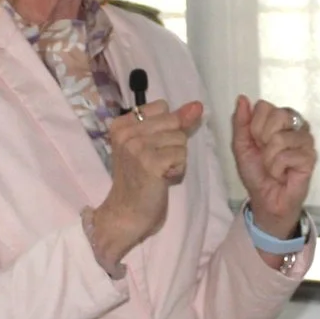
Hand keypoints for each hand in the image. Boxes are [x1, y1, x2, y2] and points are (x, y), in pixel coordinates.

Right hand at [94, 100, 203, 264]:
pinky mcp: (150, 163)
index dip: (165, 128)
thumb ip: (174, 122)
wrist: (126, 214)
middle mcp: (126, 132)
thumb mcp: (151, 145)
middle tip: (155, 162)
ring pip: (180, 139)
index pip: (162, 107)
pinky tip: (163, 179)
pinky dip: (178, 170)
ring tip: (158, 172)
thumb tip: (197, 105)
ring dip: (176, 158)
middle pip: (174, 121)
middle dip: (173, 144)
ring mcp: (137, 147)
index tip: (150, 148)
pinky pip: (181, 155)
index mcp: (122, 123)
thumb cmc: (139, 180)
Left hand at [232, 97, 316, 240]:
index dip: (254, 125)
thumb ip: (240, 122)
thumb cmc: (256, 172)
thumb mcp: (241, 146)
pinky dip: (277, 168)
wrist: (266, 199)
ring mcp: (305, 140)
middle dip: (263, 138)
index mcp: (278, 119)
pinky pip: (287, 156)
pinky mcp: (311, 157)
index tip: (256, 142)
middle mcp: (295, 125)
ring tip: (274, 167)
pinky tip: (283, 174)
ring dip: (269, 158)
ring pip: (281, 138)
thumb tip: (242, 98)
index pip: (264, 106)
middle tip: (265, 153)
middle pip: (278, 114)